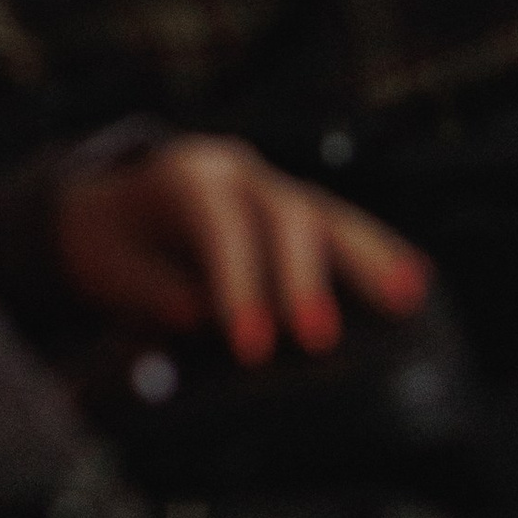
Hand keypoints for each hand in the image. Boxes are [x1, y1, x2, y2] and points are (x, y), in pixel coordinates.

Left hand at [53, 136, 430, 364]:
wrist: (104, 206)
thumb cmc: (108, 243)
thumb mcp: (113, 267)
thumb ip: (155, 289)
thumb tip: (200, 316)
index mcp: (187, 177)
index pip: (222, 227)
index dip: (240, 284)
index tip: (252, 346)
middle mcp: (238, 171)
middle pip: (288, 214)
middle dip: (306, 278)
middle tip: (321, 340)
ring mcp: (273, 185)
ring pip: (328, 214)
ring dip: (369, 258)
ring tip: (409, 297)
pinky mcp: (295, 209)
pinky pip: (340, 227)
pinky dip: (375, 252)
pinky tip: (413, 280)